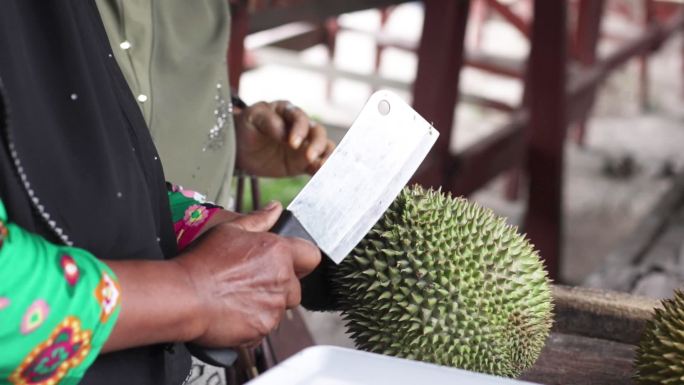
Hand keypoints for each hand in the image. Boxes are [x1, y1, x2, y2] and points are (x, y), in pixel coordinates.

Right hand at [175, 202, 320, 347]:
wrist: (183, 296)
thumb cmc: (203, 262)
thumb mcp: (229, 230)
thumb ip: (258, 220)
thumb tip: (275, 208)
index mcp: (278, 251)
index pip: (311, 255)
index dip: (301, 259)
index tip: (289, 263)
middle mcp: (282, 279)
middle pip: (295, 286)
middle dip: (280, 286)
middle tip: (252, 282)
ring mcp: (274, 305)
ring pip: (280, 307)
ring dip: (266, 304)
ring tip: (238, 297)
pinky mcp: (264, 327)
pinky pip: (266, 326)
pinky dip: (254, 322)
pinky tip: (235, 312)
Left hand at [235, 101, 334, 177]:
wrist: (239, 149)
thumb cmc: (246, 127)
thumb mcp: (252, 118)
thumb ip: (269, 121)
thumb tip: (285, 133)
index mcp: (288, 112)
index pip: (300, 118)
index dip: (299, 130)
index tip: (292, 143)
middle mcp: (301, 127)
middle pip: (317, 132)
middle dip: (316, 144)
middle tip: (309, 157)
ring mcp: (304, 145)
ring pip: (323, 148)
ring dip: (326, 156)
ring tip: (322, 166)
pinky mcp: (303, 163)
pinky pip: (316, 165)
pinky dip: (321, 170)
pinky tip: (321, 175)